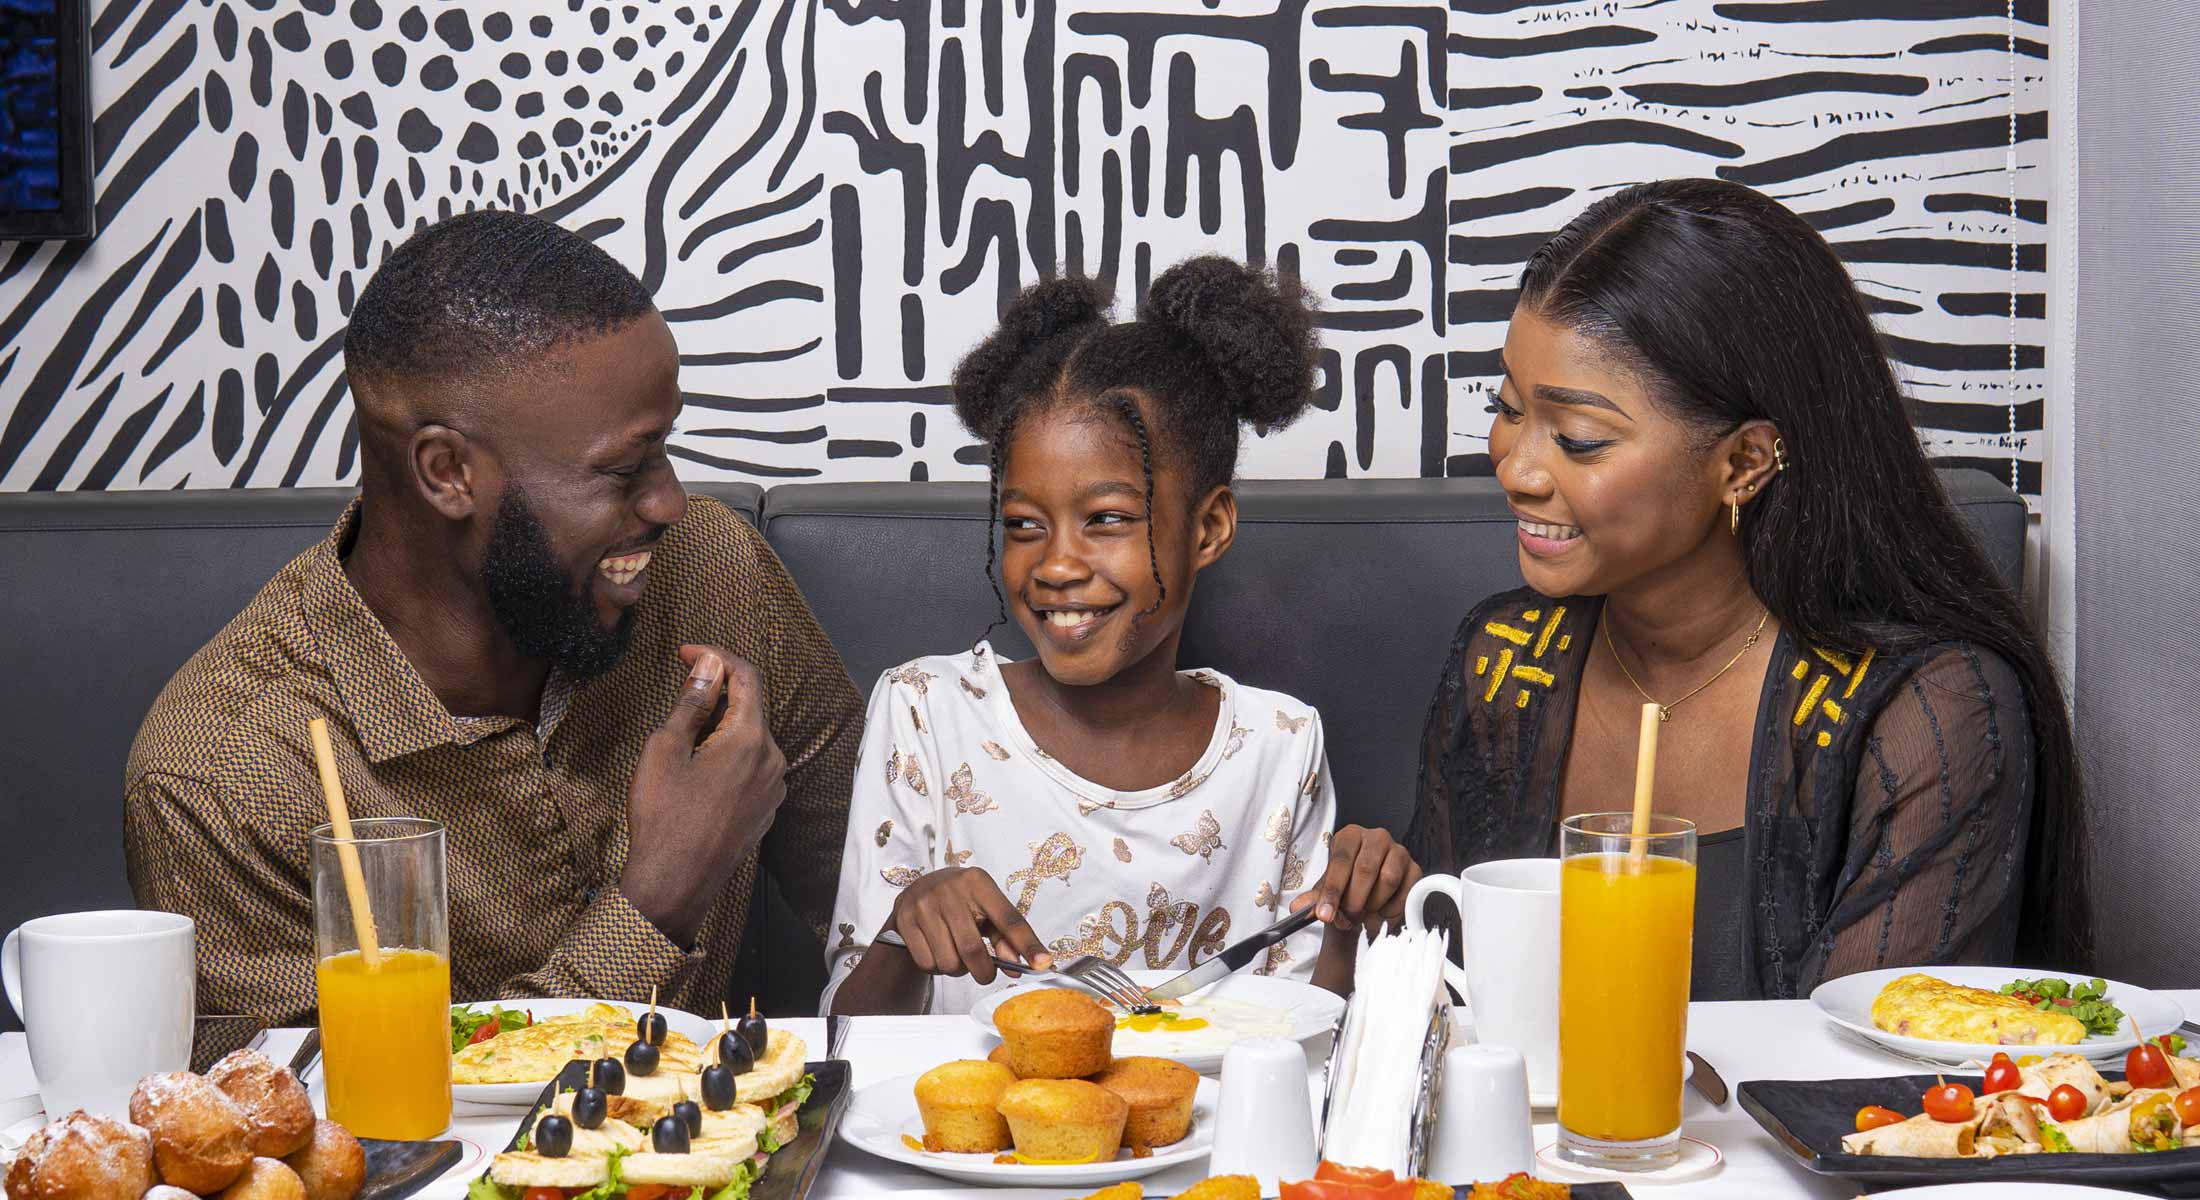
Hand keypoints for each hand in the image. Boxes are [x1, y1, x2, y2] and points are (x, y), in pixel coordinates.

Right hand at [621, 645, 787, 943]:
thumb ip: (694, 702)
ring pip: (752, 740)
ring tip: (686, 732)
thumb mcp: (667, 749)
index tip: (688, 653)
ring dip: (724, 725)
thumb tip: (711, 666)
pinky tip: (701, 767)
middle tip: (683, 685)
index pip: (747, 677)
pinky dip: (731, 755)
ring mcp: (774, 790)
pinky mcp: (767, 812)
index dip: (717, 657)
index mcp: (752, 739)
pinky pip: (753, 768)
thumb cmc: (664, 816)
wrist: (675, 884)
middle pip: (752, 708)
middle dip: (720, 691)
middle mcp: (774, 761)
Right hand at [881, 868, 1052, 985]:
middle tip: (987, 973)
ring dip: (958, 970)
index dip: (1027, 944)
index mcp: (978, 882)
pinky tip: (938, 951)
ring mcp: (924, 904)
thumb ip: (1005, 936)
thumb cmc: (961, 901)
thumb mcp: (986, 908)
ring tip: (957, 955)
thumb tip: (1017, 966)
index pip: (1009, 918)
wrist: (919, 889)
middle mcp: (950, 890)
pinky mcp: (905, 920)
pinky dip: (937, 967)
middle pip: (973, 949)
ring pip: (949, 961)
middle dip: (984, 971)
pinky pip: (928, 963)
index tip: (1043, 964)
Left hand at [1291, 825, 1420, 935]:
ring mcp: (1399, 850)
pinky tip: (1380, 914)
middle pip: (1365, 870)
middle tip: (1346, 920)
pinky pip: (1406, 891)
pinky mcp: (1415, 868)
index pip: (1340, 861)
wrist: (1368, 890)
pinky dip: (1391, 909)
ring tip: (1363, 915)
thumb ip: (1314, 899)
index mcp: (1350, 836)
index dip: (1332, 891)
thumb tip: (1298, 908)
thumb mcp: (1327, 889)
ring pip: (1388, 880)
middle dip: (1353, 902)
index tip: (1324, 915)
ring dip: (1373, 905)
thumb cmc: (1346, 884)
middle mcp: (1376, 837)